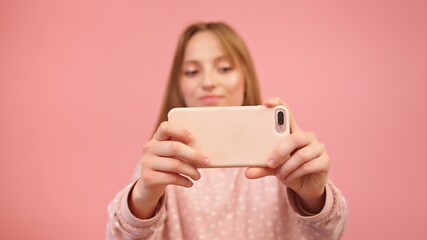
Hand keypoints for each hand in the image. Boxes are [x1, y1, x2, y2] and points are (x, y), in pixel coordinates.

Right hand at [129, 121, 207, 218]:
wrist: (149, 185)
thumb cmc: (166, 166)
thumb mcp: (171, 155)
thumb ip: (182, 148)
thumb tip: (206, 152)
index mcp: (156, 138)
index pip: (165, 127)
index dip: (180, 131)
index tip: (192, 138)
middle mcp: (149, 148)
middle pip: (174, 147)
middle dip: (193, 155)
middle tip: (206, 162)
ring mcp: (147, 163)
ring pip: (175, 165)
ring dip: (191, 171)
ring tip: (198, 176)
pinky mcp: (148, 178)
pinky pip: (171, 178)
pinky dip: (184, 181)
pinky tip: (190, 183)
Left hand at [246, 97, 328, 212]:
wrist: (306, 185)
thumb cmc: (289, 170)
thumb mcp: (273, 167)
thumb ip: (262, 167)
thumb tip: (248, 173)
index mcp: (293, 132)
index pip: (287, 113)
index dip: (278, 105)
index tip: (266, 103)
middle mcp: (307, 137)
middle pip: (293, 138)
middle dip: (280, 152)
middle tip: (270, 163)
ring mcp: (318, 147)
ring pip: (301, 155)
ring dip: (287, 167)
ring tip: (279, 174)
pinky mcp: (325, 161)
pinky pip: (308, 166)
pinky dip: (294, 174)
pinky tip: (288, 178)